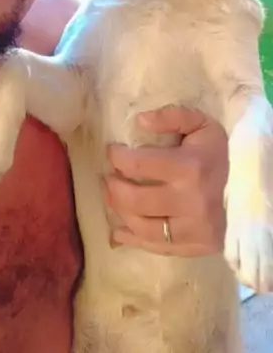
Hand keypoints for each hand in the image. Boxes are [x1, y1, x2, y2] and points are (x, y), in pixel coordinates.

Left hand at [105, 107, 228, 256]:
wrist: (255, 188)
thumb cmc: (222, 153)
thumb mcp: (201, 125)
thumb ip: (171, 117)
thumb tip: (140, 121)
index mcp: (188, 168)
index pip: (137, 164)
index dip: (117, 157)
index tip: (113, 152)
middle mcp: (189, 202)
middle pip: (133, 200)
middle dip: (113, 186)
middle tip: (109, 177)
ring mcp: (193, 229)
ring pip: (141, 227)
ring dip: (119, 212)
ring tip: (114, 197)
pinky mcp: (196, 247)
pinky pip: (156, 248)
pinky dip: (132, 240)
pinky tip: (119, 231)